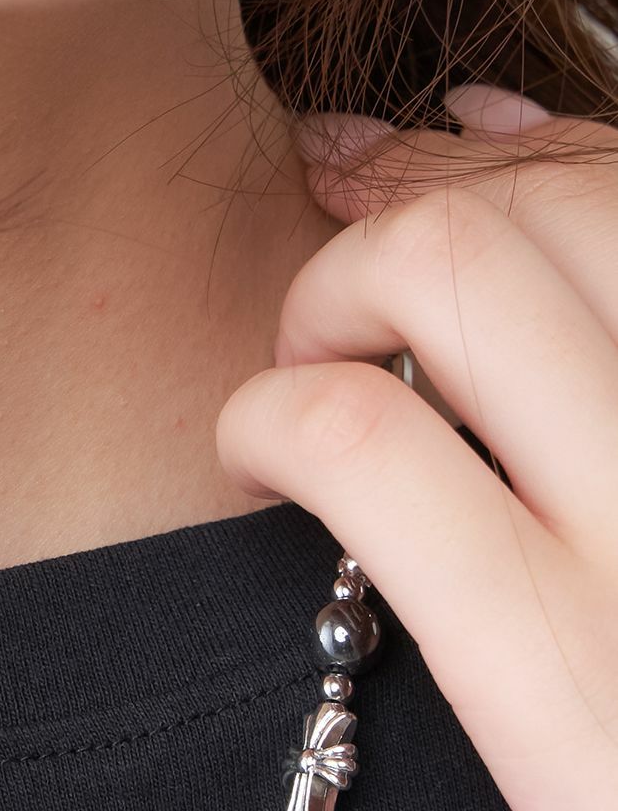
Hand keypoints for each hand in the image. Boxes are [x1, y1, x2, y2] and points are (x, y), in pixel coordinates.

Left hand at [215, 85, 617, 810]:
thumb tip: (535, 214)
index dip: (514, 150)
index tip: (423, 160)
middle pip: (550, 199)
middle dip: (415, 208)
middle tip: (347, 301)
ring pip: (454, 266)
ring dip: (335, 290)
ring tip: (306, 367)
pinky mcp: (552, 661)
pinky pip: (364, 440)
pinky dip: (279, 413)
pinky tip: (257, 453)